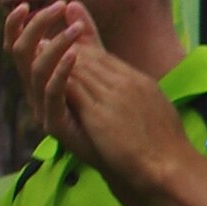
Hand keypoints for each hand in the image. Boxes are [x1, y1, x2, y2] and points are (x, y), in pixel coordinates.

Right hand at [4, 2, 96, 147]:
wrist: (128, 152)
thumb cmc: (109, 109)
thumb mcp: (96, 65)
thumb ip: (84, 37)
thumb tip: (73, 4)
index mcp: (39, 77)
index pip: (17, 46)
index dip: (15, 25)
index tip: (28, 5)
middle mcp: (35, 91)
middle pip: (19, 53)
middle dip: (35, 26)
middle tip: (56, 7)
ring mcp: (42, 108)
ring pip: (34, 70)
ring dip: (53, 44)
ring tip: (75, 29)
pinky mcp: (55, 124)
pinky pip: (51, 93)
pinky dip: (61, 71)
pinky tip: (75, 55)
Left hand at [53, 35, 199, 190]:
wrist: (170, 165)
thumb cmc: (166, 147)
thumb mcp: (156, 110)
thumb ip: (140, 96)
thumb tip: (132, 95)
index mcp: (139, 82)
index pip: (106, 58)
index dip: (84, 49)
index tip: (66, 45)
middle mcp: (126, 82)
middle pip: (91, 57)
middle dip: (66, 47)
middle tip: (42, 40)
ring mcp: (113, 95)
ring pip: (79, 67)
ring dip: (56, 58)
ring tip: (36, 50)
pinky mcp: (100, 112)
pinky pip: (73, 87)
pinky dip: (56, 78)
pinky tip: (40, 75)